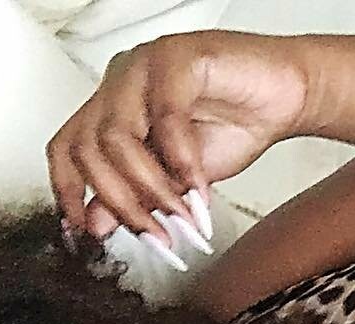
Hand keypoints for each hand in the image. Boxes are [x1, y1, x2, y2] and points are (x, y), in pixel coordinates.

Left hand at [46, 31, 307, 248]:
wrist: (288, 96)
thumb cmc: (236, 127)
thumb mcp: (177, 177)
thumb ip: (138, 195)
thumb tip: (97, 225)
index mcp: (111, 107)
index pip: (66, 148)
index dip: (67, 192)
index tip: (83, 232)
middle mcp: (119, 84)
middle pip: (87, 149)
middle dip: (121, 203)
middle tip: (155, 235)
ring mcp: (144, 66)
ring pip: (116, 135)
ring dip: (151, 187)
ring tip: (182, 217)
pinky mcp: (178, 56)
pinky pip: (165, 115)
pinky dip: (181, 159)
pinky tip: (199, 187)